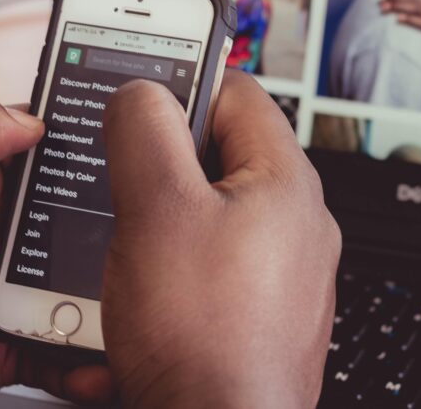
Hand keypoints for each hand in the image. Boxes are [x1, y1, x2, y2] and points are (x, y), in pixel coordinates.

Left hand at [0, 81, 112, 406]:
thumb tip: (29, 118)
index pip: (40, 144)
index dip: (87, 145)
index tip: (135, 153)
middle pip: (74, 213)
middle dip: (114, 225)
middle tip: (145, 245)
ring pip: (78, 277)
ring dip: (109, 292)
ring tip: (139, 306)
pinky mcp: (5, 340)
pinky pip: (62, 341)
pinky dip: (88, 352)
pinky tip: (104, 359)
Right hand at [102, 71, 340, 407]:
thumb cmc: (201, 335)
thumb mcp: (156, 208)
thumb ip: (145, 131)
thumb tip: (141, 93)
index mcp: (286, 180)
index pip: (235, 91)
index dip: (181, 84)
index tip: (139, 94)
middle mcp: (298, 222)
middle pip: (222, 153)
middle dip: (165, 158)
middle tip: (122, 173)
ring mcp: (286, 271)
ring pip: (215, 210)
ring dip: (167, 213)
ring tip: (130, 235)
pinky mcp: (266, 310)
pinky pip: (218, 261)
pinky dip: (181, 260)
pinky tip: (151, 285)